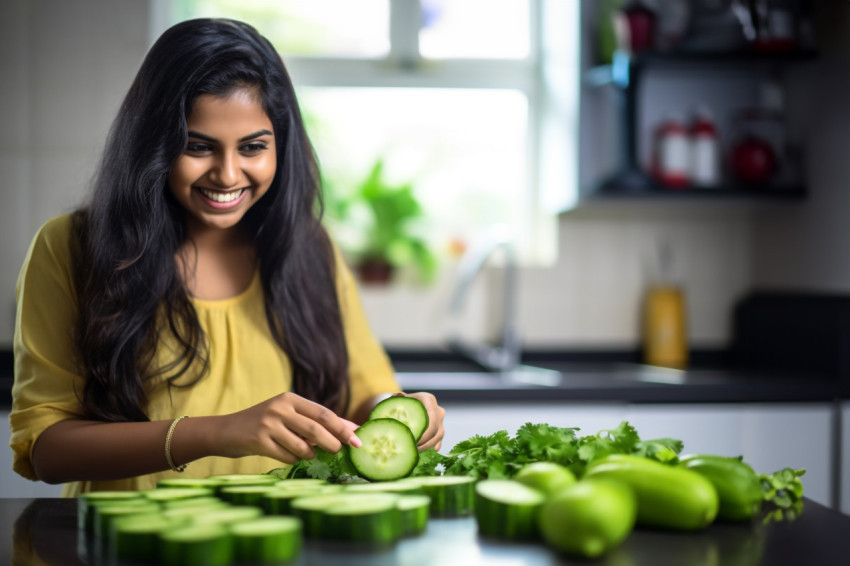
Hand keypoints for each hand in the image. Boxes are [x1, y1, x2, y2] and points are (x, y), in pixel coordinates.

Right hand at [214, 392, 360, 464]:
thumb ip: (313, 421)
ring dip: (310, 454)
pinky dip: (293, 460)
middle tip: (339, 451)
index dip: (343, 427)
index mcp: (290, 398)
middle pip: (317, 429)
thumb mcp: (286, 415)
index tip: (358, 440)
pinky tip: (287, 456)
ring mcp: (269, 424)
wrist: (225, 431)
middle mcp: (280, 408)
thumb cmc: (263, 424)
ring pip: (303, 446)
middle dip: (333, 443)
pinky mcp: (258, 440)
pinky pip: (287, 456)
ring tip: (308, 454)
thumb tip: (350, 430)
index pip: (324, 413)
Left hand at [394, 391, 444, 450]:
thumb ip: (397, 398)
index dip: (425, 433)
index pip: (432, 419)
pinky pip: (439, 440)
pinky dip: (433, 446)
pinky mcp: (439, 430)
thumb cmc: (401, 403)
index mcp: (429, 400)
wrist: (405, 406)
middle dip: (425, 441)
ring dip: (428, 445)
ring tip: (416, 450)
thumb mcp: (398, 399)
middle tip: (413, 448)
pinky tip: (427, 452)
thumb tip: (399, 395)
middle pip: (436, 429)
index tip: (413, 440)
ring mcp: (440, 420)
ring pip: (439, 435)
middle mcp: (437, 409)